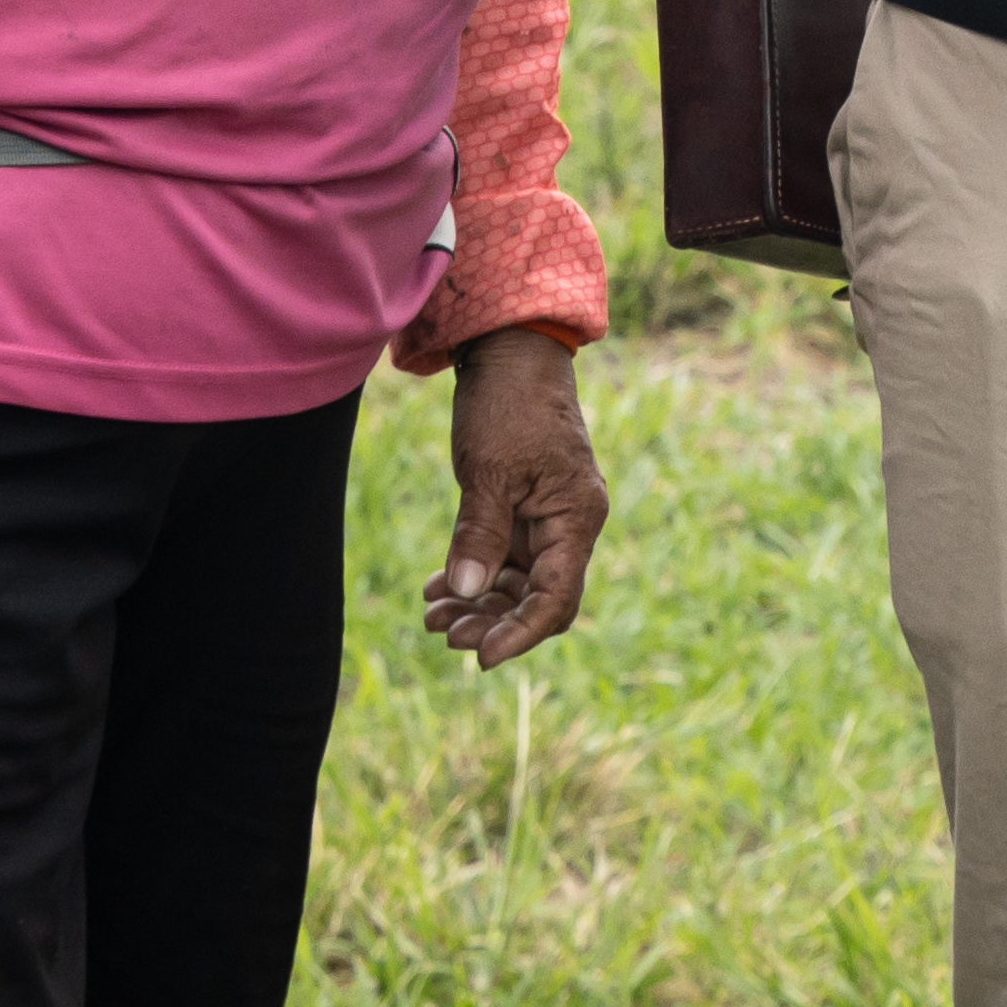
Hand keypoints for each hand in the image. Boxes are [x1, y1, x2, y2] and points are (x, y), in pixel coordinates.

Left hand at [420, 329, 605, 662]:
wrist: (510, 349)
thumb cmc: (508, 404)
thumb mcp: (489, 470)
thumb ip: (480, 534)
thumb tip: (466, 590)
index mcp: (576, 517)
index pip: (556, 599)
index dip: (519, 635)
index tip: (477, 657)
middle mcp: (570, 523)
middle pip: (538, 598)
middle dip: (490, 622)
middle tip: (441, 632)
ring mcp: (548, 515)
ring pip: (518, 582)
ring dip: (477, 603)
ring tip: (430, 614)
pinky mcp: (525, 505)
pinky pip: (504, 556)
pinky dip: (473, 573)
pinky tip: (437, 586)